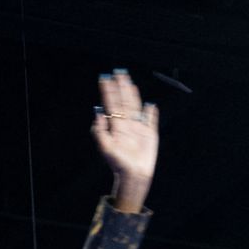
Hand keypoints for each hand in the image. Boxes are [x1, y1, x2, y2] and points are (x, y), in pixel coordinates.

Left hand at [92, 70, 157, 210]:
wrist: (133, 176)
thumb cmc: (118, 165)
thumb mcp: (106, 148)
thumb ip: (100, 131)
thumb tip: (97, 113)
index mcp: (116, 126)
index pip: (112, 104)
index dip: (109, 91)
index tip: (105, 78)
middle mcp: (126, 125)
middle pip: (124, 101)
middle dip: (120, 87)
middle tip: (118, 72)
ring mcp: (138, 128)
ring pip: (136, 106)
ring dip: (133, 94)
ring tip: (129, 83)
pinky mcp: (150, 134)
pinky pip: (151, 120)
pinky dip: (151, 112)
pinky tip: (150, 105)